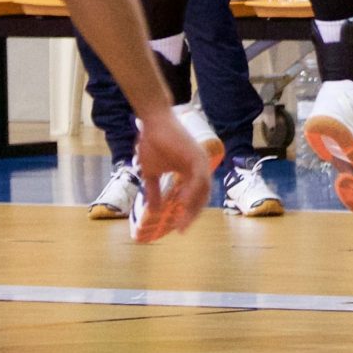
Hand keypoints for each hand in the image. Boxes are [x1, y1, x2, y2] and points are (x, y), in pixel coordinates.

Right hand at [131, 107, 215, 241]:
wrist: (152, 122)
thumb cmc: (152, 143)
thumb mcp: (150, 173)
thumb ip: (153, 191)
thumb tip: (153, 211)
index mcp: (191, 172)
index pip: (195, 197)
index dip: (188, 213)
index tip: (179, 228)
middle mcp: (199, 168)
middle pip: (202, 197)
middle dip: (192, 215)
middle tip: (181, 229)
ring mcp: (200, 162)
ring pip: (202, 191)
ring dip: (193, 208)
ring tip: (182, 222)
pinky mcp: (197, 157)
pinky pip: (199, 179)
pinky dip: (192, 193)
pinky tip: (182, 204)